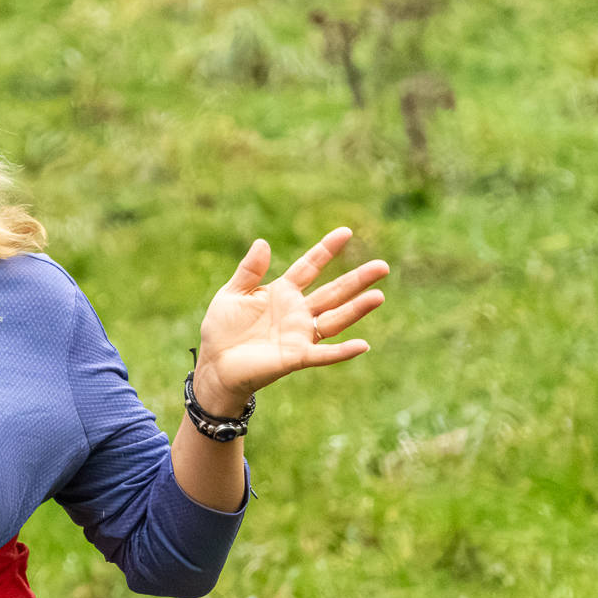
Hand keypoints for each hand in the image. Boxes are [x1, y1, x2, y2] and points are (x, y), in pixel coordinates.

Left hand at [194, 227, 388, 411]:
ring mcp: (299, 335)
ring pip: (335, 319)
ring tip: (378, 296)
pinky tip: (362, 345)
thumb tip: (263, 242)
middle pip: (333, 292)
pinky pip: (323, 354)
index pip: (310, 266)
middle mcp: (298, 312)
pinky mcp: (296, 358)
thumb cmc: (222, 330)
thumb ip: (249, 271)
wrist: (214, 365)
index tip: (346, 232)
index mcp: (283, 292)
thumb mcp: (232, 294)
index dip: (326, 250)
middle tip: (382, 267)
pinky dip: (342, 351)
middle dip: (357, 279)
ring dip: (356, 310)